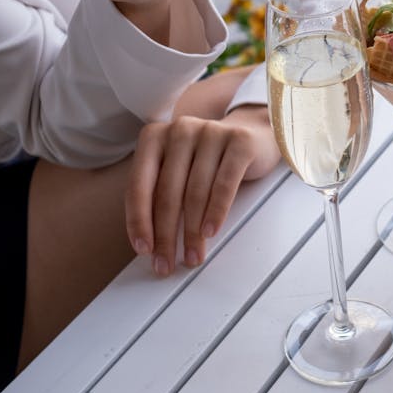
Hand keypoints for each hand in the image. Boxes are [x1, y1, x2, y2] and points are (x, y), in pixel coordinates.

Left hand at [125, 106, 280, 275]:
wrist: (253, 134)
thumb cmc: (208, 160)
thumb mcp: (177, 171)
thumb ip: (159, 194)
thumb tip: (149, 242)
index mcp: (154, 136)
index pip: (139, 185)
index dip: (139, 221)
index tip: (143, 249)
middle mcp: (180, 129)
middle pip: (168, 192)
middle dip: (166, 235)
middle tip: (167, 263)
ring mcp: (211, 132)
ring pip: (195, 192)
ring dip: (192, 232)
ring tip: (193, 255)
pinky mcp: (239, 141)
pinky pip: (224, 184)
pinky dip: (216, 212)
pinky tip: (210, 232)